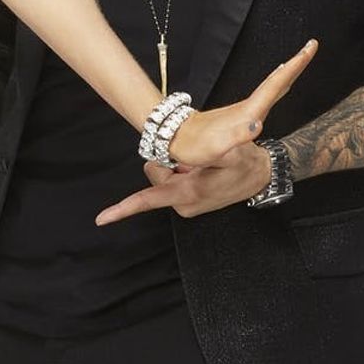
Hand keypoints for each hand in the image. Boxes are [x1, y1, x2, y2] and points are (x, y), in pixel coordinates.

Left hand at [96, 143, 271, 224]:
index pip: (148, 201)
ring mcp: (187, 204)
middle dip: (170, 162)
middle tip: (197, 159)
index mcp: (187, 194)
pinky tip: (204, 169)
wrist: (261, 176)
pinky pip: (175, 179)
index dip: (123, 209)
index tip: (101, 219)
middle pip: (155, 175)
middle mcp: (183, 203)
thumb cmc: (246, 164)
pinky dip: (185, 171)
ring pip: (165, 175)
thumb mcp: (234, 154)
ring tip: (205, 165)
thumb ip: (216, 149)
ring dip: (179, 166)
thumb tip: (206, 144)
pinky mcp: (190, 201)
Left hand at [155, 39, 316, 167]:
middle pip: (275, 82)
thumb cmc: (193, 145)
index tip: (309, 47)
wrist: (172, 137)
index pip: (274, 86)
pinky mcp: (238, 117)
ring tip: (299, 62)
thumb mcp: (213, 147)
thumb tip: (257, 127)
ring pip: (270, 88)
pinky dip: (275, 87)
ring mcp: (242, 111)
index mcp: (247, 113)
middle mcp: (247, 108)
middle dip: (295, 65)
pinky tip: (276, 89)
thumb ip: (234, 138)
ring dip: (286, 74)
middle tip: (310, 47)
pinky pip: (264, 97)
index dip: (293, 67)